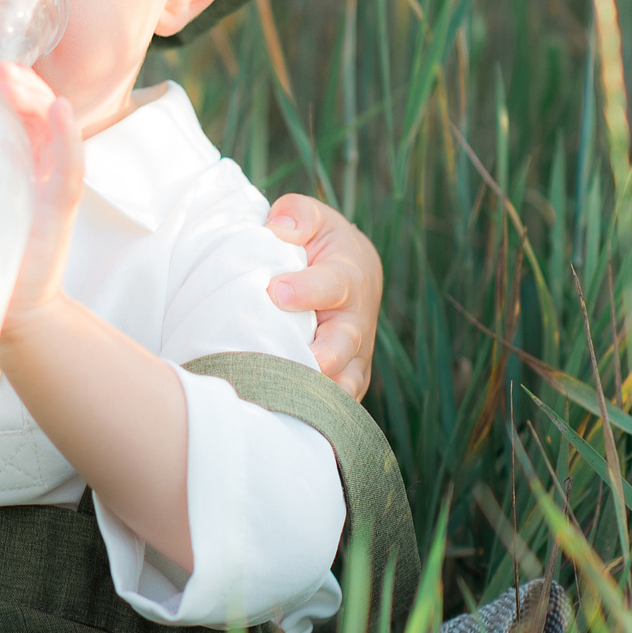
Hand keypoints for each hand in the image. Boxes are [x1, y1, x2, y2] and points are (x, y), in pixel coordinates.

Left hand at [0, 61, 86, 339]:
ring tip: (13, 78)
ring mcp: (51, 181)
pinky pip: (70, 165)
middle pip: (32, 109)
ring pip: (52, 125)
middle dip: (16, 82)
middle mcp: (35, 163)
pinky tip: (59, 110)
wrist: (15, 306)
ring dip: (35, 96)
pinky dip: (67, 136)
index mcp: (10, 158)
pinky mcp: (62, 206)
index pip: (10, 109)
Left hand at [263, 194, 382, 398]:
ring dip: (318, 392)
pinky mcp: (346, 380)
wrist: (348, 273)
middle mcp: (357, 320)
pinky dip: (317, 413)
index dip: (307, 289)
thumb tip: (280, 228)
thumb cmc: (318, 243)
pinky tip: (285, 418)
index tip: (275, 291)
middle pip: (346, 343)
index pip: (332, 284)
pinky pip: (337, 404)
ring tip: (284, 398)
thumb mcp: (311, 217)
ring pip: (345, 382)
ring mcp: (354, 355)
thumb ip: (297, 214)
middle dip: (324, 354)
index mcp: (350, 275)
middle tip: (300, 359)